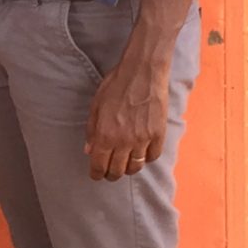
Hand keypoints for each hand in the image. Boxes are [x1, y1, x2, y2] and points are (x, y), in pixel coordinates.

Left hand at [85, 57, 168, 182]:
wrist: (142, 72)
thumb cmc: (116, 85)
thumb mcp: (96, 106)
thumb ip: (91, 130)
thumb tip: (89, 150)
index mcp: (106, 135)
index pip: (99, 166)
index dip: (96, 174)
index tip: (96, 175)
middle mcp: (124, 141)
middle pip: (117, 171)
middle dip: (111, 174)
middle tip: (109, 172)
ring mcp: (143, 139)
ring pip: (135, 167)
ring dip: (128, 168)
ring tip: (125, 163)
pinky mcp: (158, 134)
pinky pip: (152, 156)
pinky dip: (146, 158)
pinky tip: (141, 152)